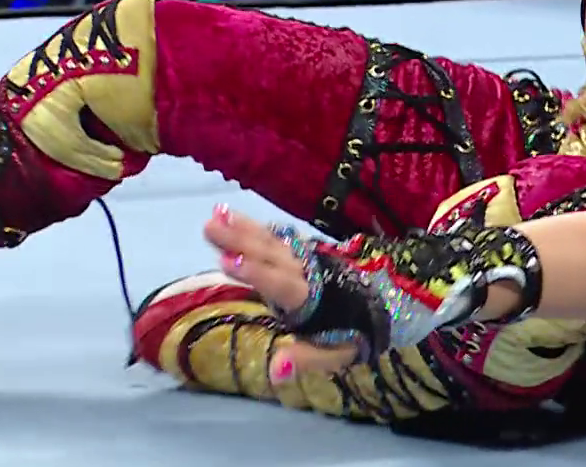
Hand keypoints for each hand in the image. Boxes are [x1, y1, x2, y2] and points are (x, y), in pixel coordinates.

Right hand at [203, 206, 361, 381]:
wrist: (376, 311)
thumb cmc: (346, 336)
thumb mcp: (331, 355)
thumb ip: (305, 358)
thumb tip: (276, 370)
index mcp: (311, 299)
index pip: (282, 285)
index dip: (257, 274)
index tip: (227, 261)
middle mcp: (306, 274)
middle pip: (272, 255)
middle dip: (241, 241)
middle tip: (210, 227)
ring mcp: (303, 261)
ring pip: (272, 241)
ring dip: (242, 228)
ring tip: (215, 215)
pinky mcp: (300, 254)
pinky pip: (276, 237)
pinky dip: (254, 226)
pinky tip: (230, 215)